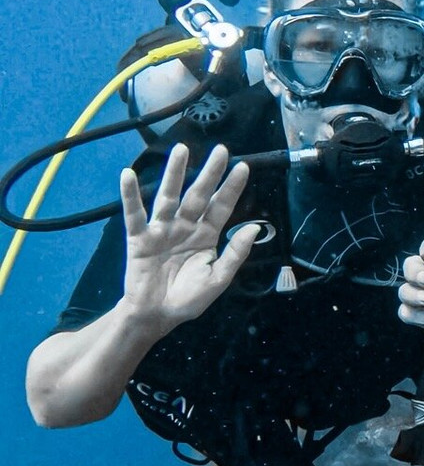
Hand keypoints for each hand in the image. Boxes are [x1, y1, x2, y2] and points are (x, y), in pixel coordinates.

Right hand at [120, 144, 258, 333]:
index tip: (243, 167)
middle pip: (199, 195)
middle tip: (220, 149)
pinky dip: (130, 195)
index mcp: (207, 236)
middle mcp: (185, 227)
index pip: (222, 207)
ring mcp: (162, 230)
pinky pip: (134, 214)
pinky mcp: (139, 238)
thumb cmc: (188, 299)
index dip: (232, 188)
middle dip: (209, 172)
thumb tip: (254, 229)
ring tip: (181, 149)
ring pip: (169, 196)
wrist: (156, 315)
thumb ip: (235, 254)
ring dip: (174, 173)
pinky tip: (128, 175)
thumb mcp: (217, 279)